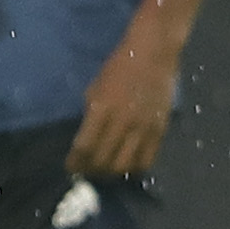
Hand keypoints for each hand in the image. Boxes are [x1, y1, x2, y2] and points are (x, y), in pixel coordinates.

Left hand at [70, 32, 178, 176]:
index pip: (84, 147)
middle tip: (85, 171)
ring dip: (110, 173)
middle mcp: (122, 122)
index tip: (70, 167)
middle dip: (90, 170)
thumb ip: (91, 116)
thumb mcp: (94, 90)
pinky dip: (133, 168)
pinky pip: (147, 160)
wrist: (152, 55)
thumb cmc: (118, 68)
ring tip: (103, 171)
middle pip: (103, 161)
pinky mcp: (160, 130)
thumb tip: (84, 141)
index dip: (74, 162)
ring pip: (124, 166)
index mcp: (101, 110)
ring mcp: (143, 128)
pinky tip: (125, 165)